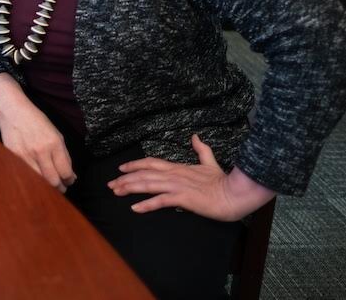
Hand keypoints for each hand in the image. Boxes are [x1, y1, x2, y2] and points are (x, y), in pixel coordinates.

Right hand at [0, 99, 75, 191]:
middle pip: (53, 181)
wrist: (13, 112)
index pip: (65, 171)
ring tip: (50, 185)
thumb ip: (64, 155)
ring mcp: (26, 156)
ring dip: (47, 186)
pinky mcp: (15, 158)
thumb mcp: (56, 134)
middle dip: (60, 187)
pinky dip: (34, 180)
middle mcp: (41, 151)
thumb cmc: (36, 121)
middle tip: (61, 187)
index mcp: (54, 144)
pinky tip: (37, 178)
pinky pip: (27, 175)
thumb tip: (71, 175)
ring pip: (40, 182)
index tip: (69, 181)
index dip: (69, 180)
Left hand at [108, 135, 276, 221]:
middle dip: (125, 179)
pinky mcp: (183, 198)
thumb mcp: (210, 162)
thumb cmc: (223, 181)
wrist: (235, 194)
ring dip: (130, 188)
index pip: (151, 163)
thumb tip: (195, 136)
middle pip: (144, 174)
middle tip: (110, 184)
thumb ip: (201, 149)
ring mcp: (177, 186)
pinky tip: (135, 208)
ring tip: (116, 192)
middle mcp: (174, 175)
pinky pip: (161, 201)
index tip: (121, 168)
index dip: (135, 165)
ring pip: (148, 184)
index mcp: (178, 167)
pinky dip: (147, 204)